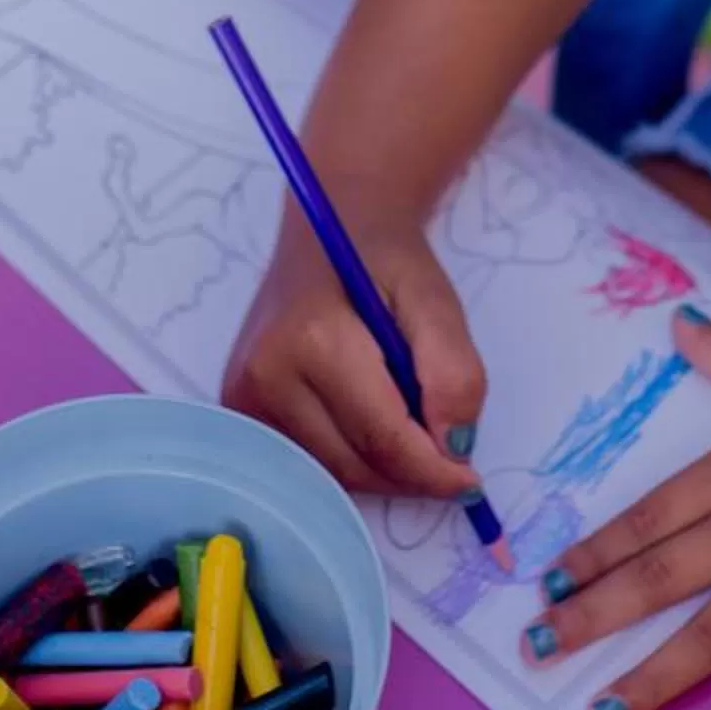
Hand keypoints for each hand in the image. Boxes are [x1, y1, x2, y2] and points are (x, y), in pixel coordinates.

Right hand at [223, 208, 487, 500]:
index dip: (432, 471)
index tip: (470, 483)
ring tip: (412, 426)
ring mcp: (243, 396)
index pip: (381, 438)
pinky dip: (353, 458)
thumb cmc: (384, 260)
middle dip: (411, 474)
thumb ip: (452, 370)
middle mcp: (265, 375)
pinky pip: (309, 460)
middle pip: (354, 464)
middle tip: (452, 458)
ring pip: (332, 471)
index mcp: (312, 339)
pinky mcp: (240, 408)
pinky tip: (375, 426)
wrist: (332, 227)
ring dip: (383, 469)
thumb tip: (454, 447)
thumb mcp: (434, 299)